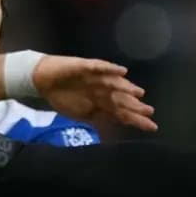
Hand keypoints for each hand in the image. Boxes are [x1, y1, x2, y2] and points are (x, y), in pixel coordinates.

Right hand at [33, 56, 157, 132]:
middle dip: (135, 106)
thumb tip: (115, 129)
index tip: (152, 127)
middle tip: (150, 111)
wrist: (43, 80)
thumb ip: (97, 119)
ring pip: (114, 84)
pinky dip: (110, 69)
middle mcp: (103, 89)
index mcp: (102, 102)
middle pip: (122, 99)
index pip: (122, 112)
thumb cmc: (62, 96)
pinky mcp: (86, 67)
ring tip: (139, 93)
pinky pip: (100, 67)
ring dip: (126, 88)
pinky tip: (122, 72)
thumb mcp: (80, 114)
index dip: (136, 119)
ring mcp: (96, 78)